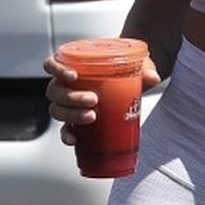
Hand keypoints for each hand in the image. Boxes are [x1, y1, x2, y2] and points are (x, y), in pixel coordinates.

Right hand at [42, 50, 162, 147]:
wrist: (127, 84)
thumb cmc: (123, 69)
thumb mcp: (134, 63)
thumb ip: (144, 66)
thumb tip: (153, 77)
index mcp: (72, 66)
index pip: (52, 64)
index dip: (57, 69)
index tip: (73, 75)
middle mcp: (65, 86)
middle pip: (55, 91)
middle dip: (71, 97)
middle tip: (93, 100)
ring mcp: (68, 105)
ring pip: (57, 110)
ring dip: (72, 115)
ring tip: (93, 117)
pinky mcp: (75, 122)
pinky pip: (64, 130)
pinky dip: (67, 136)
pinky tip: (75, 140)